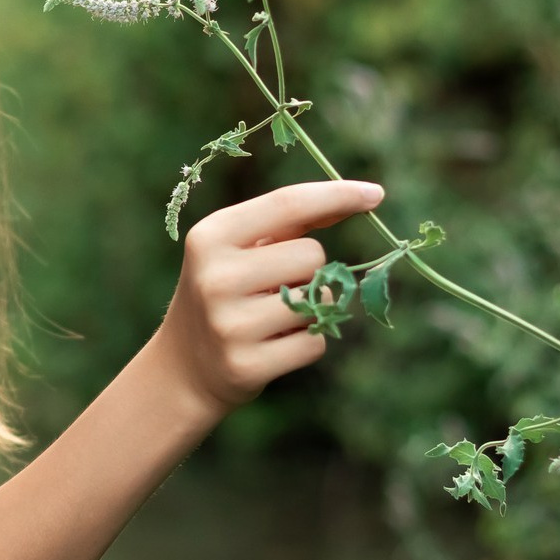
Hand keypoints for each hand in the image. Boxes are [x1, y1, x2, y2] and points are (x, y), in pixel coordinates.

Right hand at [156, 178, 385, 417]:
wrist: (184, 365)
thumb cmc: (225, 291)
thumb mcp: (238, 248)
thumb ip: (290, 221)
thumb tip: (363, 196)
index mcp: (210, 237)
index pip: (287, 204)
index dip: (336, 195)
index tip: (375, 194)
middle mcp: (215, 277)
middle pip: (312, 255)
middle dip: (309, 269)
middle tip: (275, 286)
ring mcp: (229, 324)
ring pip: (320, 300)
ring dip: (312, 307)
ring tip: (272, 316)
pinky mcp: (246, 365)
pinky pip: (315, 342)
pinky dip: (307, 341)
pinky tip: (274, 345)